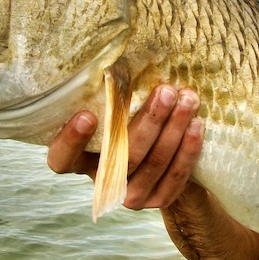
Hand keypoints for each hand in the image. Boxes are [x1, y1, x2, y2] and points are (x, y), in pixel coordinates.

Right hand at [46, 85, 203, 209]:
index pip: (62, 159)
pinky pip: (175, 176)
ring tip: (187, 100)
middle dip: (149, 121)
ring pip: (153, 163)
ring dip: (174, 129)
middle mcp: (103, 181)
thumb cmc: (129, 120)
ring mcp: (130, 196)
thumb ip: (111, 97)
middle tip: (166, 91)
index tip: (87, 115)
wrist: (162, 158)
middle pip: (123, 156)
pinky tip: (196, 125)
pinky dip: (188, 149)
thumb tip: (119, 59)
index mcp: (80, 159)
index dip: (71, 141)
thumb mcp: (114, 110)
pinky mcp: (158, 200)